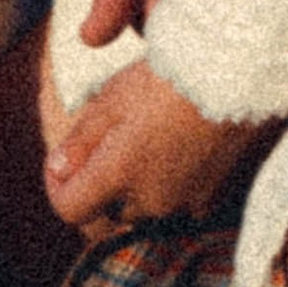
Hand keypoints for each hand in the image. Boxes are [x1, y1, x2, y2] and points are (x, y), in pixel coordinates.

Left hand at [43, 59, 269, 231]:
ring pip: (142, 207)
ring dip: (132, 185)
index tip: (59, 162)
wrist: (231, 77)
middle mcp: (150, 199)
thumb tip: (58, 170)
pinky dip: (165, 184)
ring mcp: (182, 201)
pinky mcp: (209, 195)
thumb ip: (80, 142)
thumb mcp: (110, 101)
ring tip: (139, 139)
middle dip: (98, 183)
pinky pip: (175, 202)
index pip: (70, 209)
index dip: (56, 187)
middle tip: (104, 139)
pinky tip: (170, 150)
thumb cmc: (165, 81)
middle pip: (107, 208)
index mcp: (119, 175)